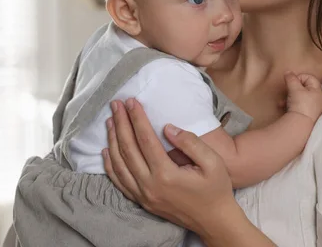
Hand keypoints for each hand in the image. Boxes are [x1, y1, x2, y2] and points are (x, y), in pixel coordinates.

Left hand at [102, 99, 237, 232]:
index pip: (145, 139)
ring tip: (110, 121)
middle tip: (115, 104)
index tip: (131, 101)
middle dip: (121, 124)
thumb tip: (167, 128)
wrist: (214, 221)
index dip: (137, 118)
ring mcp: (143, 196)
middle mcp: (150, 186)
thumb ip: (190, 142)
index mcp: (166, 174)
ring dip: (112, 140)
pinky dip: (110, 165)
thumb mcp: (213, 162)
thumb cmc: (216, 189)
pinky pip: (119, 182)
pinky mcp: (142, 202)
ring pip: (119, 164)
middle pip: (128, 149)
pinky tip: (106, 151)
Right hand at [284, 72, 321, 122]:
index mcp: (318, 91)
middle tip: (286, 91)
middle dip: (291, 89)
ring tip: (282, 102)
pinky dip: (291, 105)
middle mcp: (318, 99)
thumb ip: (291, 78)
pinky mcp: (307, 115)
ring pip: (299, 97)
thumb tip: (288, 72)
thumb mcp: (294, 88)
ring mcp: (313, 108)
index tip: (291, 82)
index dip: (299, 77)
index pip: (309, 77)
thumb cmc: (300, 105)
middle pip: (303, 87)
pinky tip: (284, 108)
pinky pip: (298, 106)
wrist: (301, 125)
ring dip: (288, 97)